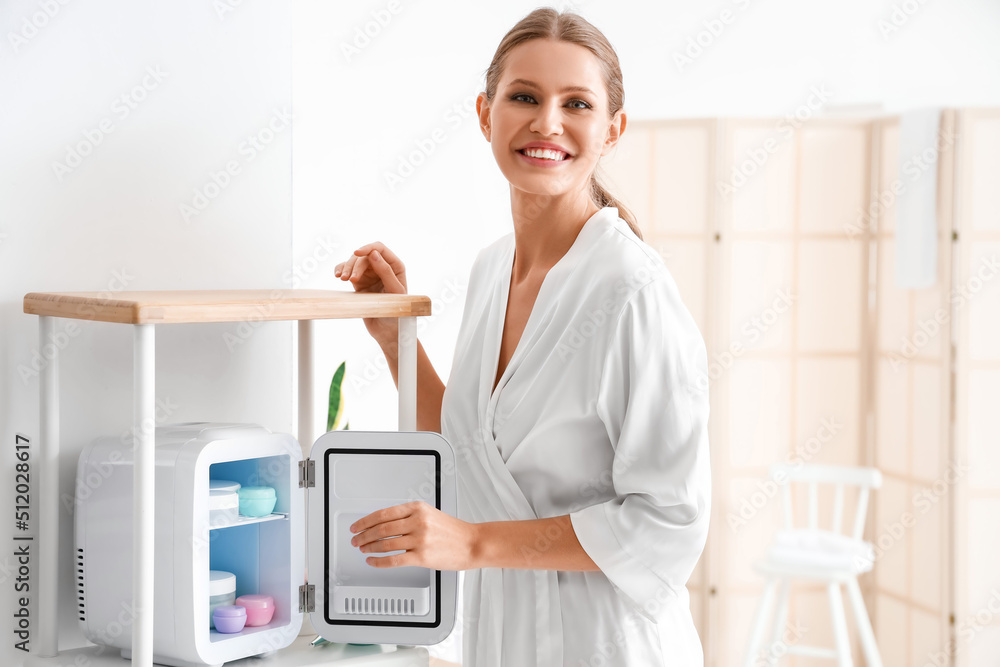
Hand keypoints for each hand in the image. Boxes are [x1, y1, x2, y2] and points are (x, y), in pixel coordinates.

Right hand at [334, 242, 407, 349]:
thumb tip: (373, 253)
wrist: (388, 332)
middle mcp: (383, 267)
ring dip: (346, 268)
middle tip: (349, 280)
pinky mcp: (360, 283)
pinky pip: (348, 270)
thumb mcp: (394, 291)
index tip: (355, 253)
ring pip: (354, 262)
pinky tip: (338, 275)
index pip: (379, 249)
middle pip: (364, 255)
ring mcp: (370, 274)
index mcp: (395, 266)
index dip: (367, 248)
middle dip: (355, 264)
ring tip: (342, 279)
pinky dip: (341, 269)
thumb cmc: (397, 312)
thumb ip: (386, 271)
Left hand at [349, 501, 478, 570]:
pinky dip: (379, 561)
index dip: (365, 521)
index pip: (383, 513)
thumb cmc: (453, 530)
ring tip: (363, 550)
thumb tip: (383, 524)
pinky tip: (373, 561)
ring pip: (385, 543)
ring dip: (369, 547)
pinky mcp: (422, 556)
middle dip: (364, 535)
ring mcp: (419, 539)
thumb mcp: (430, 513)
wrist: (472, 543)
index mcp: (417, 508)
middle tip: (356, 539)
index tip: (357, 526)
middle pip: (381, 528)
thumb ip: (408, 516)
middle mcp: (417, 521)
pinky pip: (394, 560)